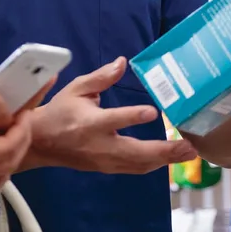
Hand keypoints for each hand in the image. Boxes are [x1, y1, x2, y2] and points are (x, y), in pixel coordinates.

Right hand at [27, 58, 196, 173]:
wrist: (40, 144)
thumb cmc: (60, 111)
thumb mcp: (76, 89)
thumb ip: (101, 77)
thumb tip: (122, 62)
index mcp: (90, 122)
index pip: (114, 119)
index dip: (132, 117)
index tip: (153, 112)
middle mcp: (99, 145)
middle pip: (134, 151)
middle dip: (164, 151)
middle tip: (189, 146)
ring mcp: (104, 161)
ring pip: (138, 165)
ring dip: (165, 160)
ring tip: (189, 153)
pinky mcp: (107, 169)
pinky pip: (135, 169)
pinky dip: (154, 165)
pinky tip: (172, 158)